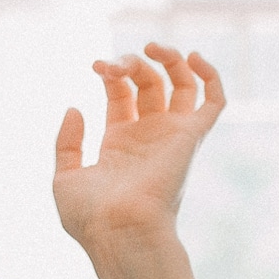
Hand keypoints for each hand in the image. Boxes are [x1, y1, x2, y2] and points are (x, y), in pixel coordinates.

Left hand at [53, 43, 224, 258]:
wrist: (120, 231)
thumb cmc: (92, 217)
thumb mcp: (65, 178)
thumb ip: (67, 143)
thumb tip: (74, 108)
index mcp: (120, 144)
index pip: (122, 94)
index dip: (111, 74)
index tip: (95, 66)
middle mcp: (148, 137)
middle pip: (149, 84)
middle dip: (132, 64)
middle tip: (114, 64)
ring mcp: (171, 136)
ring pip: (182, 86)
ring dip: (169, 59)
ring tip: (151, 47)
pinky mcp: (190, 137)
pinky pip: (213, 101)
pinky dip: (210, 75)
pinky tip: (193, 57)